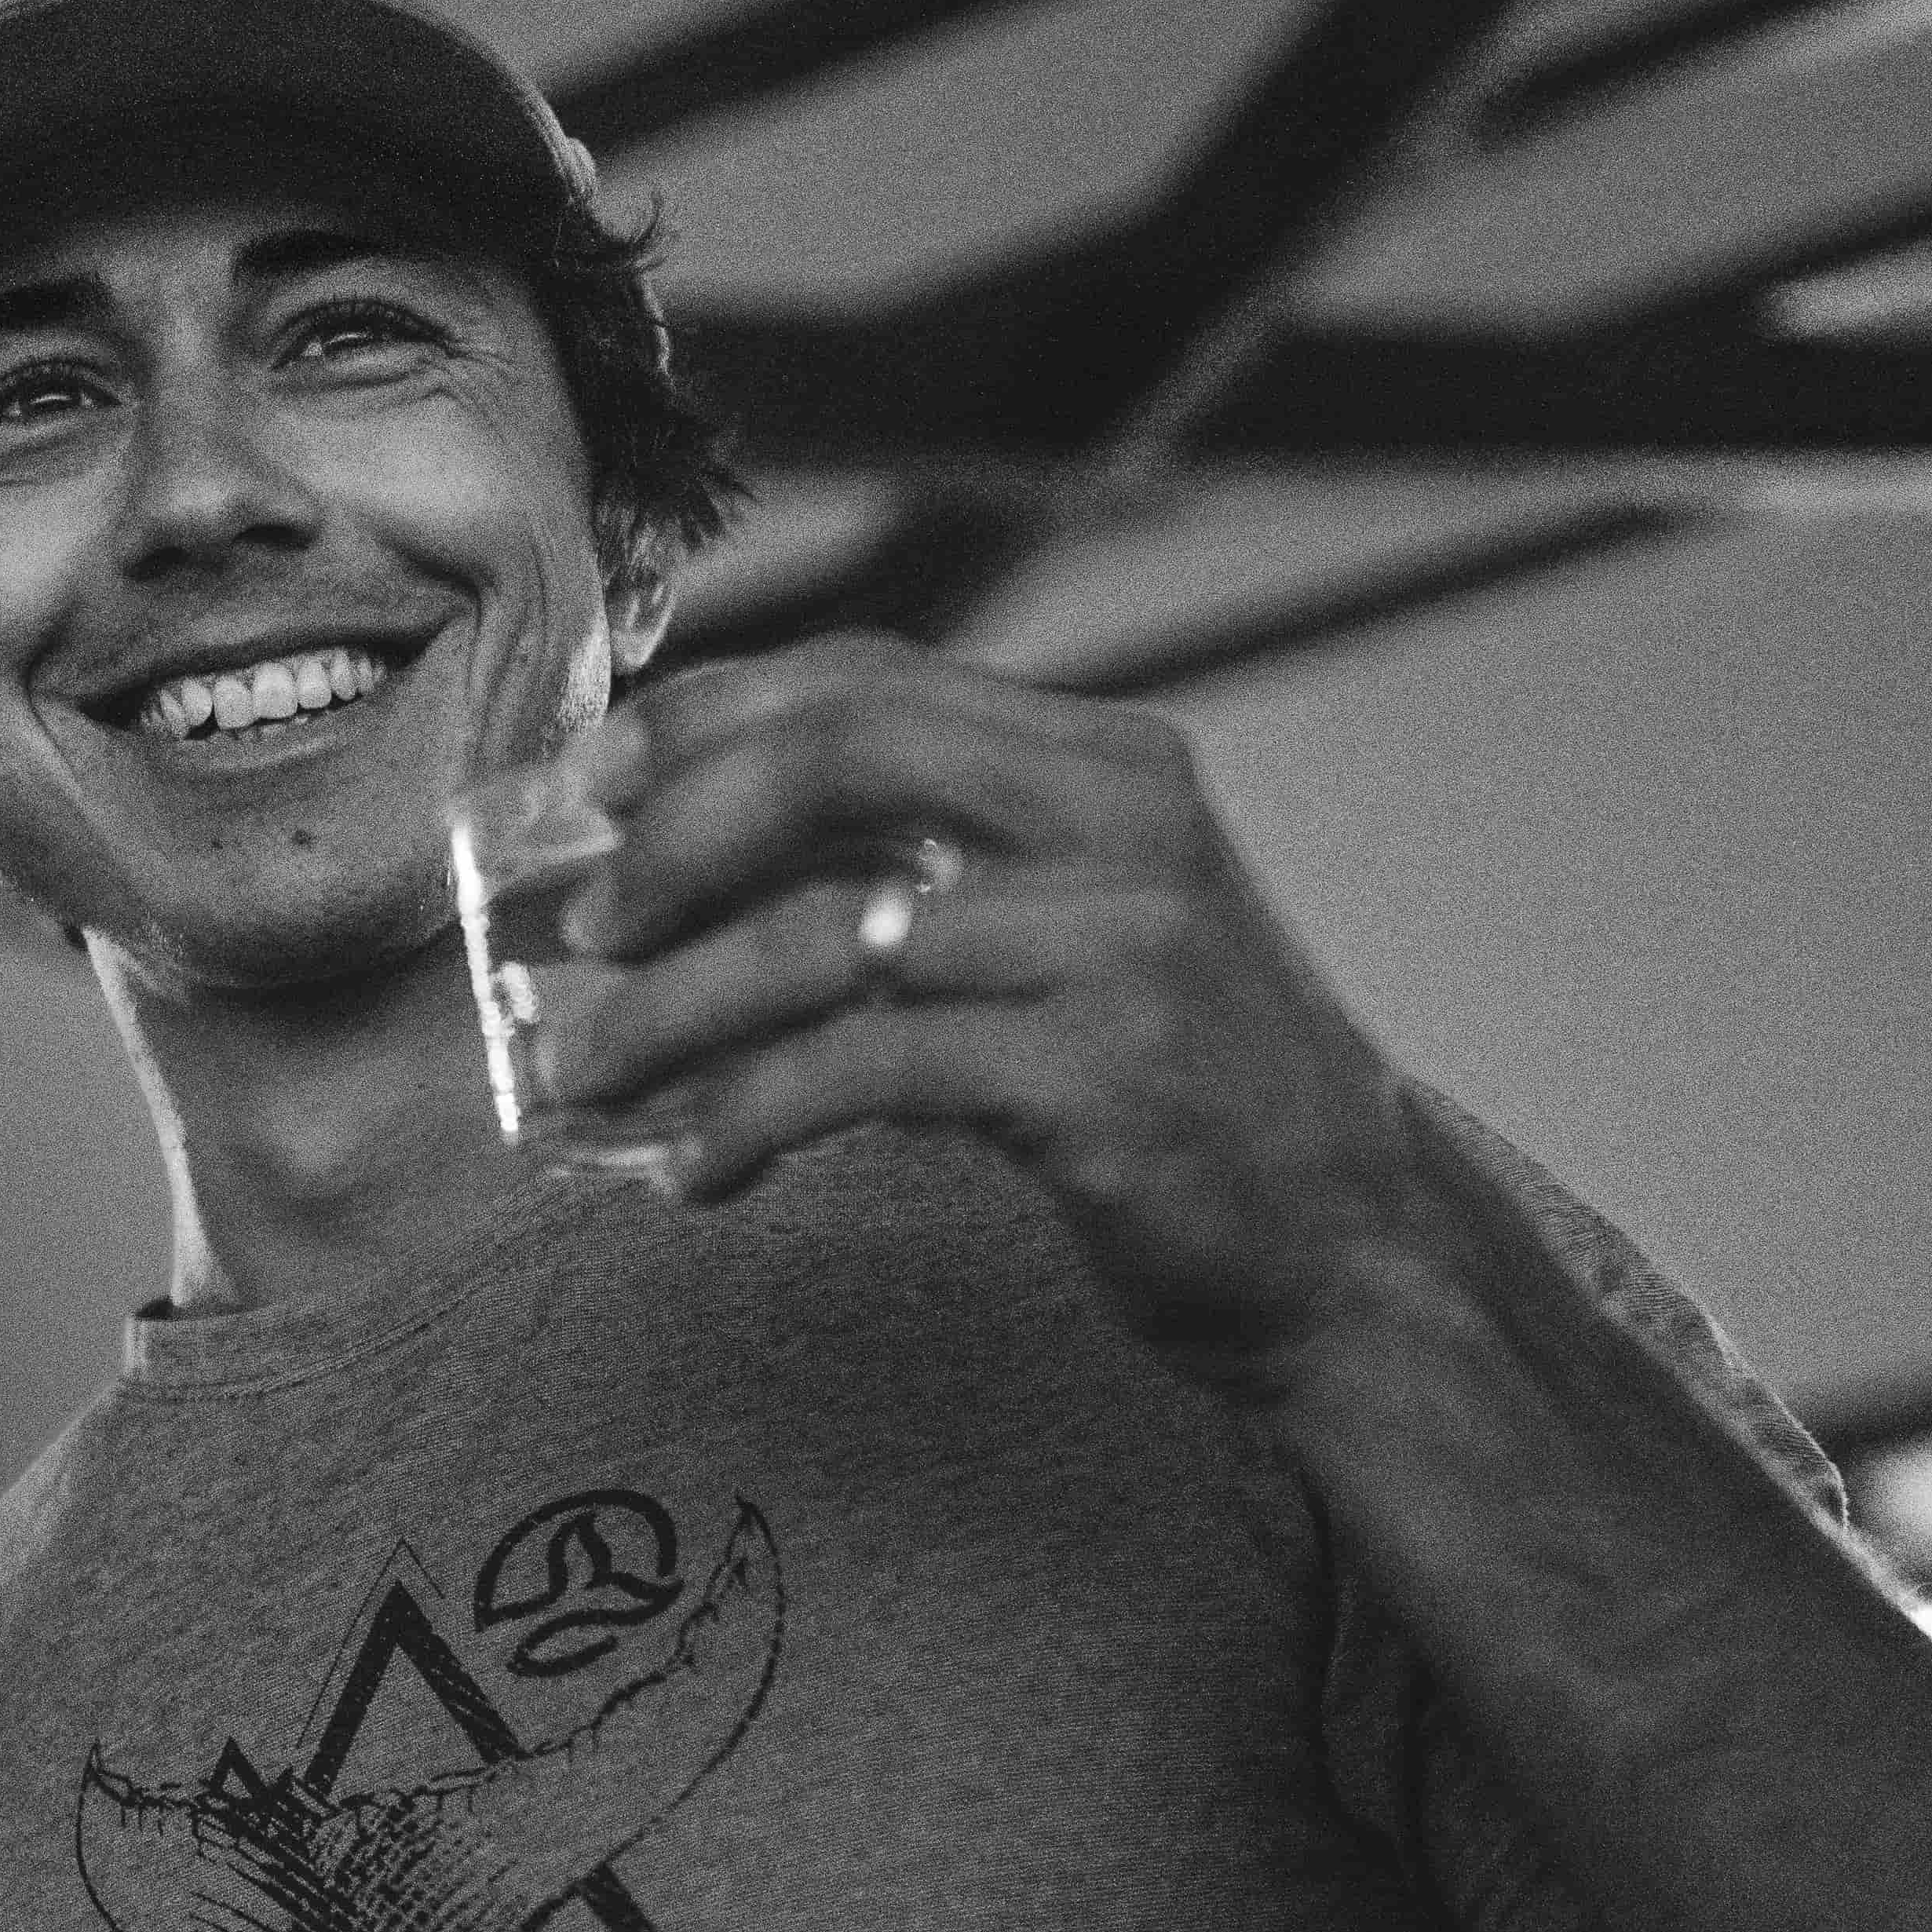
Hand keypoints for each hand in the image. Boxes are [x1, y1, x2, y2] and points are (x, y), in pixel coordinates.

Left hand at [536, 633, 1445, 1397]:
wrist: (1349, 1252)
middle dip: (675, 835)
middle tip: (581, 924)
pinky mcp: (1093, 1076)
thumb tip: (689, 853)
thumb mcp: (1075, 930)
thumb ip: (928, 864)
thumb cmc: (1181, 1093)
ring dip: (671, 1009)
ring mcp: (1116, 946)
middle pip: (838, 758)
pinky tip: (699, 1168)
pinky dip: (749, 1117)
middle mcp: (1121, 823)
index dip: (704, 715)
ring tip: (585, 1074)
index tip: (582, 779)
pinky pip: (861, 1074)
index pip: (869, 679)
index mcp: (1107, 759)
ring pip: (824, 937)